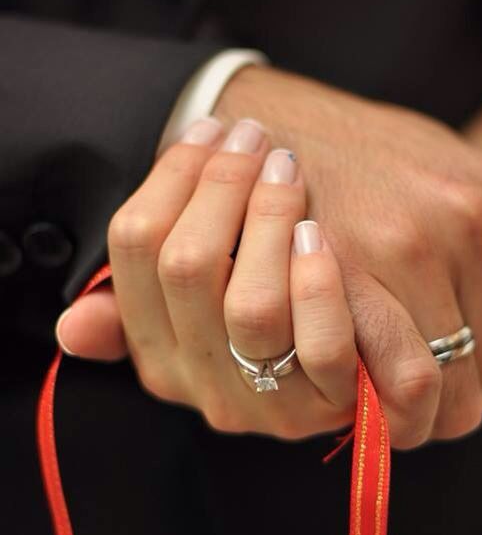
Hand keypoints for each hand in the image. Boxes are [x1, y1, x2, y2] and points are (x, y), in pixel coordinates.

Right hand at [57, 117, 357, 439]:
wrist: (356, 384)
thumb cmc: (266, 324)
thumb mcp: (192, 322)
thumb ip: (134, 310)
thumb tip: (71, 327)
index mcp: (156, 355)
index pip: (134, 249)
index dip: (170, 177)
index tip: (210, 130)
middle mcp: (203, 385)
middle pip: (186, 267)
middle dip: (220, 185)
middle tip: (254, 136)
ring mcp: (268, 403)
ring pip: (251, 307)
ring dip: (268, 220)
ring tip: (286, 170)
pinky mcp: (331, 404)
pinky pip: (320, 345)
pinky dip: (317, 285)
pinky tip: (317, 235)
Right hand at [214, 67, 481, 446]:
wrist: (275, 126)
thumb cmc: (369, 164)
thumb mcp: (458, 179)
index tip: (457, 384)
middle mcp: (473, 220)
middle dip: (454, 403)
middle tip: (416, 400)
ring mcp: (414, 245)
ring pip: (449, 389)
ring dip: (418, 413)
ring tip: (386, 401)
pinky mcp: (353, 271)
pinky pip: (401, 381)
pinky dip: (388, 409)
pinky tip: (364, 398)